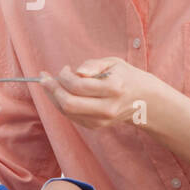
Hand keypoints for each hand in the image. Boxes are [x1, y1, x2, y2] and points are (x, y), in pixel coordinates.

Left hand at [38, 57, 157, 129]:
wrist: (144, 101)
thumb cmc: (125, 77)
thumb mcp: (113, 63)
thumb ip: (93, 65)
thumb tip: (75, 72)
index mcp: (114, 88)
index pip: (79, 85)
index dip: (64, 77)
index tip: (64, 69)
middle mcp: (108, 107)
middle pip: (69, 104)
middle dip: (52, 89)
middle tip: (45, 78)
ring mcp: (102, 120)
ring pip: (67, 112)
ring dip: (54, 97)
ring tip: (51, 84)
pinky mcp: (96, 126)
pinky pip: (71, 117)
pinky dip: (61, 105)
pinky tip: (62, 93)